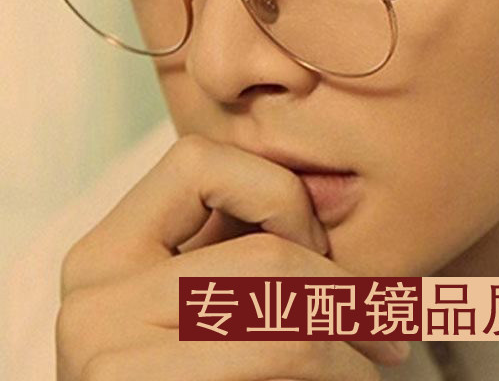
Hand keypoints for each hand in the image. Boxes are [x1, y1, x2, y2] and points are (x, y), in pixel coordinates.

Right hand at [56, 134, 409, 379]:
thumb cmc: (199, 368)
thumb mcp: (203, 298)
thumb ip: (242, 245)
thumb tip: (335, 194)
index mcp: (107, 249)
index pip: (196, 161)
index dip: (277, 193)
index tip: (316, 246)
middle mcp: (91, 294)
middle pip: (262, 255)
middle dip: (344, 291)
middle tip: (387, 328)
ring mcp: (105, 356)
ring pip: (278, 319)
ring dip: (349, 342)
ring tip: (380, 358)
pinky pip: (269, 360)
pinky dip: (328, 370)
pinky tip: (346, 380)